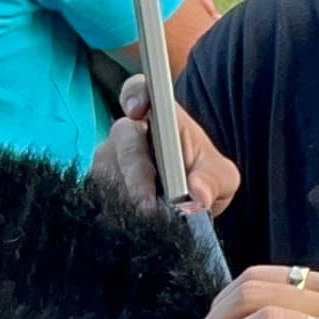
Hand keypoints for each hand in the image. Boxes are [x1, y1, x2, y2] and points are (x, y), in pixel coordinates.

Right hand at [95, 78, 239, 218]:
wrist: (187, 208)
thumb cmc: (204, 179)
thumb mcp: (222, 178)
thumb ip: (214, 179)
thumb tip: (197, 195)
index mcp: (160, 117)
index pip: (137, 90)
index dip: (134, 95)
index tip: (139, 111)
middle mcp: (127, 133)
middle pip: (123, 145)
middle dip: (137, 177)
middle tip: (150, 208)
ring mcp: (107, 160)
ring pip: (108, 175)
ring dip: (128, 200)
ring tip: (152, 225)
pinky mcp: (95, 188)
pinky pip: (98, 198)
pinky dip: (117, 214)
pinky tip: (136, 229)